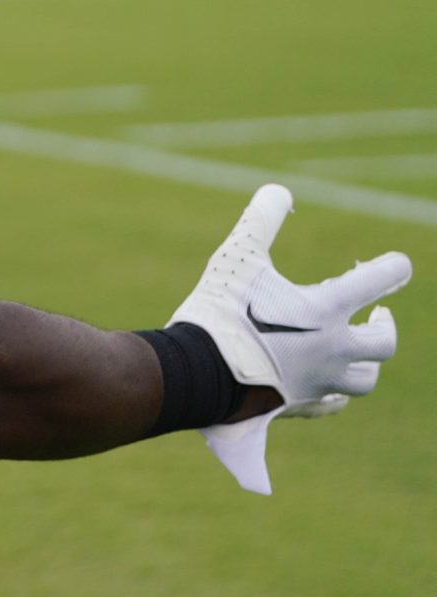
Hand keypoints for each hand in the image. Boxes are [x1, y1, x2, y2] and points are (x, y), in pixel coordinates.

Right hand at [170, 183, 409, 493]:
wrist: (196, 372)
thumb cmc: (219, 310)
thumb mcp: (237, 256)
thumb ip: (260, 221)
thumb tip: (278, 190)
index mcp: (325, 310)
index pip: (377, 282)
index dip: (392, 269)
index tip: (400, 264)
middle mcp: (331, 350)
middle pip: (383, 344)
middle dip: (385, 327)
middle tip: (380, 315)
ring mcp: (317, 382)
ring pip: (362, 380)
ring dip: (365, 365)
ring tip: (358, 355)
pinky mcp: (297, 405)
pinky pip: (328, 406)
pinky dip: (331, 399)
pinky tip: (325, 394)